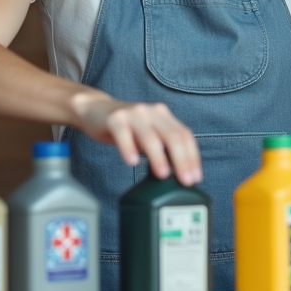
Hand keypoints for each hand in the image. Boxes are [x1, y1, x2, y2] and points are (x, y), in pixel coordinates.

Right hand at [71, 91, 202, 185]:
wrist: (95, 110)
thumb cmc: (125, 128)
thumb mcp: (147, 135)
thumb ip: (162, 148)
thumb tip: (177, 175)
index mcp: (163, 116)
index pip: (185, 135)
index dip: (193, 157)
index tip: (195, 177)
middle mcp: (151, 112)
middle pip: (173, 136)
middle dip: (182, 160)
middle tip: (185, 180)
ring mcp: (133, 114)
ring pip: (150, 136)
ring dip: (158, 157)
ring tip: (163, 175)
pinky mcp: (115, 119)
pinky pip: (123, 134)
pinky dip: (129, 148)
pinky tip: (132, 162)